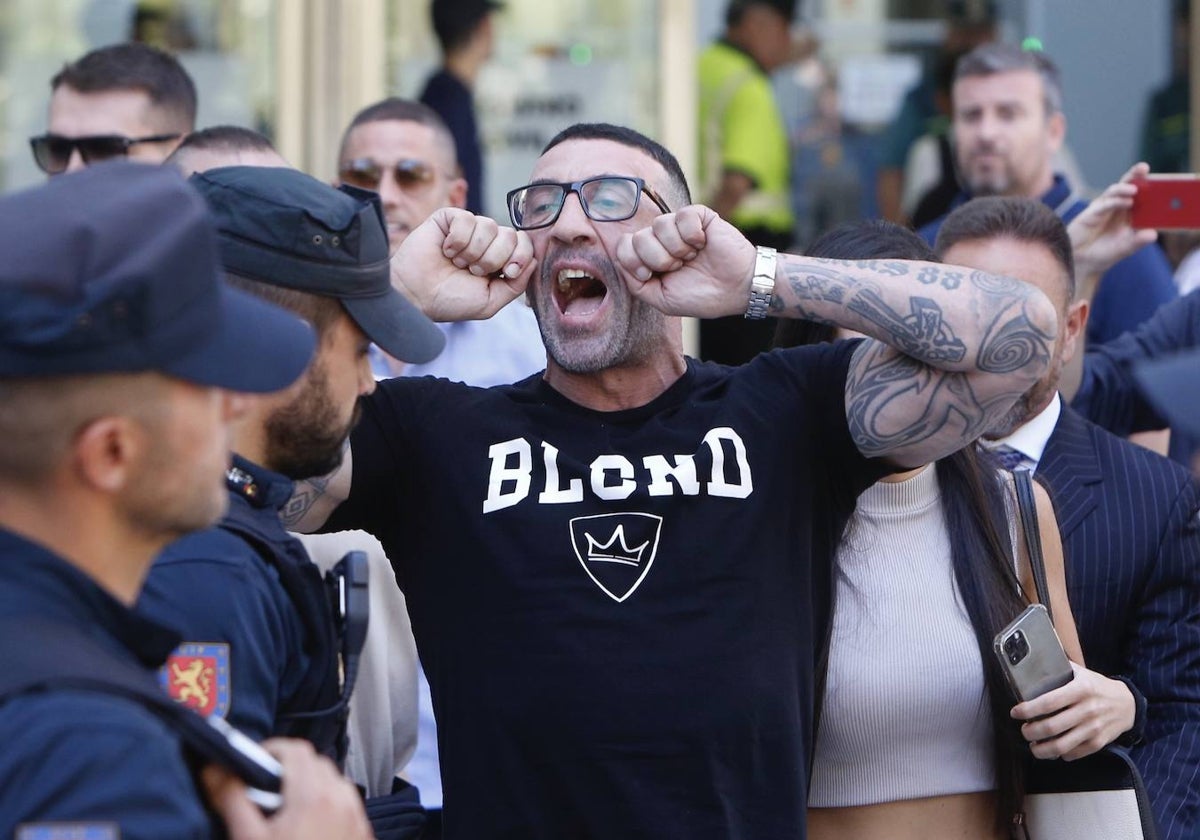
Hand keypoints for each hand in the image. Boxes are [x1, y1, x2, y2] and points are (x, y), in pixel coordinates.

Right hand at [204, 738, 371, 839]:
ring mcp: (356, 818)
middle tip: (263, 791)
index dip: (271, 750)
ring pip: (334, 782)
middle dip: (289, 769)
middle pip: (316, 763)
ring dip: (310, 785)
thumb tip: (214, 769)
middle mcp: (341, 800)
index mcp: (313, 796)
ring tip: (284, 811)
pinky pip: (346, 804)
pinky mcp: (363, 835)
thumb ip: (231, 800)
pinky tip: (308, 829)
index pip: (295, 750)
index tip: (252, 766)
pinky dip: (327, 803)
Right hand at [390, 208, 535, 321]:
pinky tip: (446, 250)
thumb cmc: (451, 301)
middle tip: (472, 271)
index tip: (506, 273)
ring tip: (456, 263)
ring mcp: (469, 228)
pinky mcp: (450, 218)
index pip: (525, 244)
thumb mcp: (490, 302)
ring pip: (489, 226)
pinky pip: (467, 219)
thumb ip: (516, 285)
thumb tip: (534, 259)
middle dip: (493, 259)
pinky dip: (457, 240)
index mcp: (500, 260)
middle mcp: (487, 242)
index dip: (520, 256)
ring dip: (472, 252)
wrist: (416, 296)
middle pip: (510, 235)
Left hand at [614, 204, 756, 317]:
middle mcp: (661, 240)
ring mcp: (678, 226)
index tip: (650, 275)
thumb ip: (635, 284)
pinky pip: (682, 216)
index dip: (633, 262)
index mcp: (649, 258)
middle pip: (637, 238)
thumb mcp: (661, 299)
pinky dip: (692, 236)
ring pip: (659, 225)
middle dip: (658, 260)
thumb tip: (619, 259)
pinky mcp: (698, 216)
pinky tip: (702, 244)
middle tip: (679, 268)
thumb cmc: (702, 296)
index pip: (622, 247)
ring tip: (692, 257)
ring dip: (677, 249)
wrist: (738, 290)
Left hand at [1010, 662, 1136, 760]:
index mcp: (1080, 690)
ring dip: (1042, 749)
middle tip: (1024, 730)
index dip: (1028, 710)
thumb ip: (1059, 668)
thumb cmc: (1097, 686)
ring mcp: (1094, 728)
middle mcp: (1087, 710)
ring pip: (1062, 746)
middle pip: (1052, 727)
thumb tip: (1032, 658)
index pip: (1049, 702)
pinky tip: (1053, 750)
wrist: (1128, 704)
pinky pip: (1075, 753)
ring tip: (1033, 745)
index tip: (1015, 712)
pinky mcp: (1099, 743)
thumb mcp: (1081, 673)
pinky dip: (1060, 754)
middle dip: (1031, 732)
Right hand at [1067, 162, 1157, 289]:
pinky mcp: (1090, 214)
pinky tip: (1126, 202)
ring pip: (1114, 192)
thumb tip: (1153, 234)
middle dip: (1135, 175)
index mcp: (1128, 212)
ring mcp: (1103, 209)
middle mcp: (1116, 207)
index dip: (1148, 183)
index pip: (1140, 194)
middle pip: (1127, 186)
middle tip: (1144, 168)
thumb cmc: (1105, 253)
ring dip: (1125, 187)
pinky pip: (1104, 205)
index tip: (1159, 177)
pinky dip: (1115, 202)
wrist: (1083, 263)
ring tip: (1135, 189)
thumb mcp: (1126, 248)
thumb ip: (1138, 241)